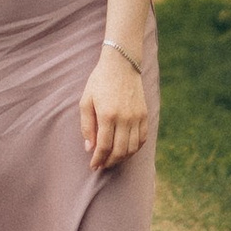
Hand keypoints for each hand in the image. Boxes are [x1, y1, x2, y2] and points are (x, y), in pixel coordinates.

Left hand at [77, 44, 148, 172]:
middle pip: (119, 151)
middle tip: (102, 165)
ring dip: (122, 158)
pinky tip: (126, 150)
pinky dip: (135, 148)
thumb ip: (86, 126)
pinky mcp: (144, 114)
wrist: (121, 64)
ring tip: (113, 159)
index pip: (104, 146)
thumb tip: (90, 147)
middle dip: (109, 162)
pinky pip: (142, 138)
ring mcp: (137, 117)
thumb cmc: (99, 81)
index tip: (93, 166)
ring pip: (132, 148)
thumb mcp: (86, 100)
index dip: (98, 159)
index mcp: (107, 115)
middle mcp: (124, 118)